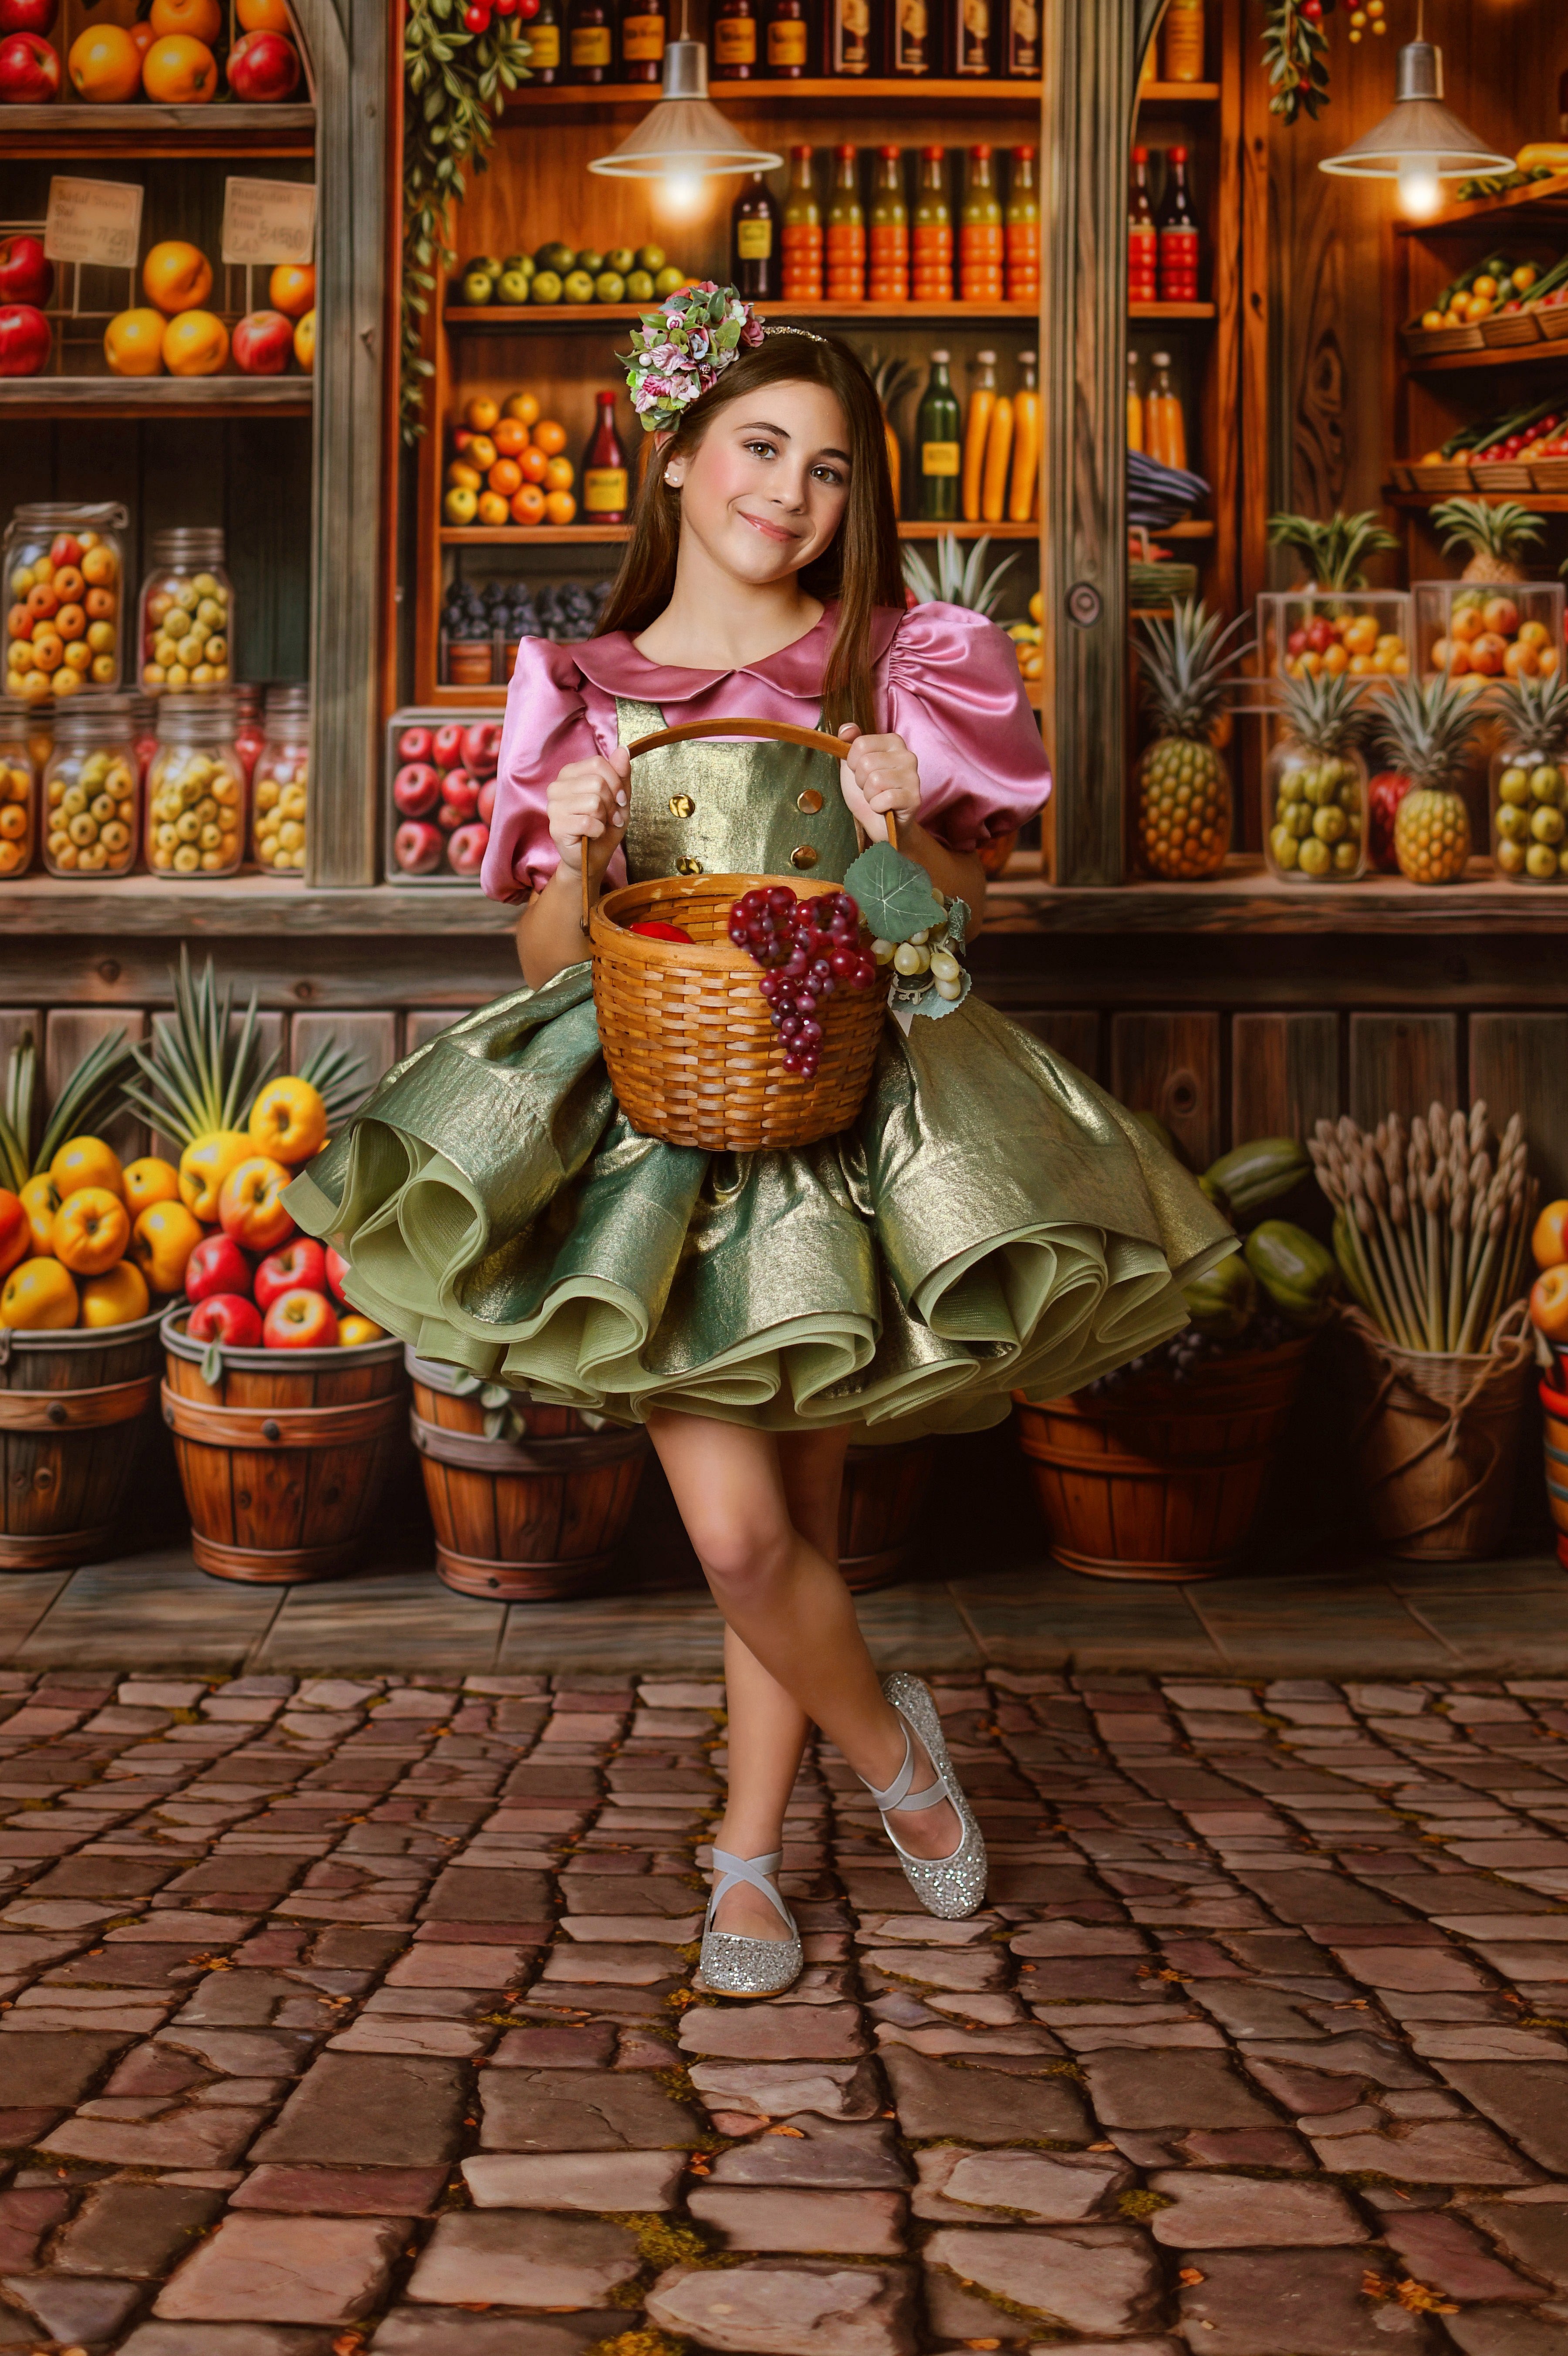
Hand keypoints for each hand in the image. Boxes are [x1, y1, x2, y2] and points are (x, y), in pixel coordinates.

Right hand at [547, 749, 629, 885]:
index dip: (616, 782)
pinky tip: (592, 835)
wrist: (592, 859)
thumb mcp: (619, 798)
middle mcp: (556, 786)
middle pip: (597, 782)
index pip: (598, 763)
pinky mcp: (556, 826)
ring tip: (601, 825)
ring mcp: (553, 807)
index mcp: (569, 774)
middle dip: (612, 803)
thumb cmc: (603, 827)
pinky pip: (588, 822)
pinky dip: (598, 831)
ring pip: (593, 801)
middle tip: (611, 817)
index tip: (619, 799)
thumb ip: (621, 774)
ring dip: (605, 818)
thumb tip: (623, 749)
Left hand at [838, 726, 920, 844]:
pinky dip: (877, 807)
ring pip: (875, 781)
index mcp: (893, 742)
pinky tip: (884, 807)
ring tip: (877, 797)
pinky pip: (884, 798)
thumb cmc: (868, 792)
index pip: (861, 743)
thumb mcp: (853, 765)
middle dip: (861, 781)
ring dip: (869, 795)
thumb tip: (846, 728)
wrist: (879, 823)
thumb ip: (849, 743)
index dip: (852, 762)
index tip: (860, 772)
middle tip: (870, 788)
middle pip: (866, 763)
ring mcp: (914, 777)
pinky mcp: (915, 798)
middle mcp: (907, 755)